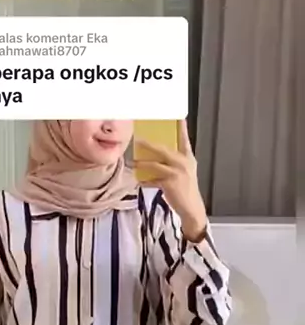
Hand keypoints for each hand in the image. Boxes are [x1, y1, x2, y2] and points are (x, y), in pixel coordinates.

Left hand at [133, 120, 207, 240]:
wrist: (192, 208)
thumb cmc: (186, 190)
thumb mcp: (184, 172)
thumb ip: (174, 162)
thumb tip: (155, 155)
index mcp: (188, 158)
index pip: (184, 138)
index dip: (181, 127)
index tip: (178, 116)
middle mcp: (184, 162)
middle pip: (163, 149)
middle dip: (149, 144)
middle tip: (138, 139)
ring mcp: (177, 173)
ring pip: (155, 164)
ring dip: (142, 163)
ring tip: (134, 162)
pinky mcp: (170, 183)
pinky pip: (153, 179)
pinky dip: (145, 180)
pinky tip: (139, 180)